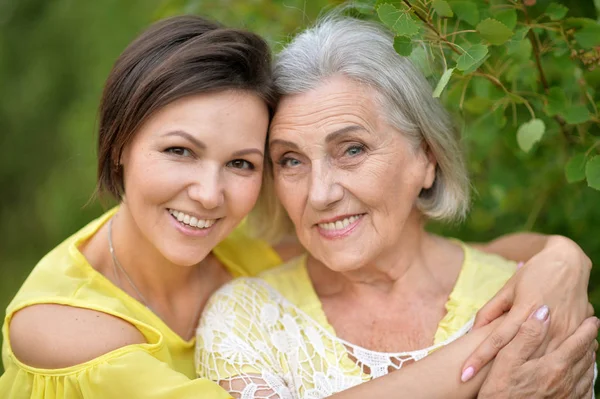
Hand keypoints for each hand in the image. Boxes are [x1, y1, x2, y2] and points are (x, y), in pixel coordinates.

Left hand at [461, 235, 591, 381]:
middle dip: (499, 373)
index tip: (464, 373)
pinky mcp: (575, 331)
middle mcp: (544, 322)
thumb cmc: (534, 273)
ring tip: (503, 392)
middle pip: (518, 353)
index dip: (479, 357)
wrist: (569, 263)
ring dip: (523, 376)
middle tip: (480, 392)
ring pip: (539, 358)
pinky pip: (558, 354)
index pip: (497, 339)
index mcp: (524, 309)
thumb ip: (491, 310)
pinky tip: (532, 380)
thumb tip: (474, 330)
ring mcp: (563, 328)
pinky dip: (544, 367)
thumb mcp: (509, 287)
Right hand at [477, 308, 597, 397]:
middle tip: (591, 330)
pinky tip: (583, 377)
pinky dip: (587, 378)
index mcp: (554, 366)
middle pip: (586, 357)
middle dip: (590, 342)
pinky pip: (585, 391)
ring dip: (590, 358)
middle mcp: (567, 382)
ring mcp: (568, 397)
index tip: (593, 320)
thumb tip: (543, 312)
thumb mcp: (507, 358)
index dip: (587, 329)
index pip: (578, 343)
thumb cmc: (500, 390)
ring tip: (588, 349)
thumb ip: (527, 335)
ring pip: (587, 374)